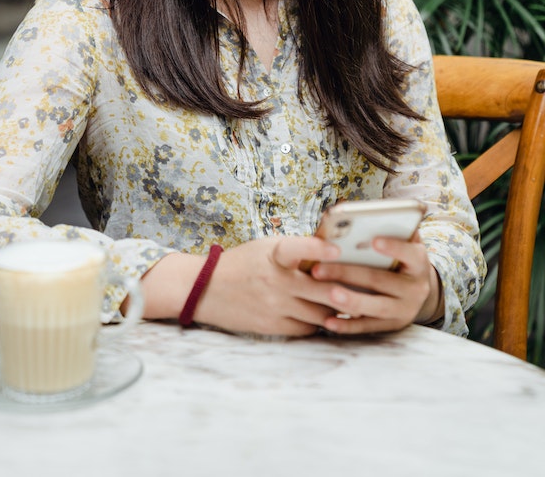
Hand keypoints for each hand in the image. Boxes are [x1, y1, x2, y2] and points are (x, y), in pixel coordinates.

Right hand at [194, 236, 344, 336]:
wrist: (206, 289)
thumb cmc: (244, 262)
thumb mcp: (266, 247)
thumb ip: (296, 250)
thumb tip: (333, 252)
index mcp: (273, 255)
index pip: (297, 248)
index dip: (318, 248)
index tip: (337, 248)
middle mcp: (275, 281)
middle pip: (322, 290)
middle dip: (347, 291)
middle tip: (368, 289)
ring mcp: (274, 306)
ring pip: (320, 313)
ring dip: (337, 309)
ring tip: (354, 305)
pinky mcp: (272, 326)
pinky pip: (306, 328)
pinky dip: (318, 322)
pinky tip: (327, 316)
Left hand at [308, 232, 443, 334]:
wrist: (416, 288)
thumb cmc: (399, 255)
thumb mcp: (402, 240)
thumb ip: (388, 227)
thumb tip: (355, 209)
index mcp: (418, 262)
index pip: (410, 253)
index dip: (394, 247)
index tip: (373, 241)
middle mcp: (416, 288)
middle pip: (381, 280)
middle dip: (348, 274)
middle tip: (318, 269)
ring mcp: (405, 310)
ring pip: (376, 307)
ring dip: (351, 301)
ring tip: (328, 294)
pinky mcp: (392, 326)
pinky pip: (369, 327)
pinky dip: (348, 325)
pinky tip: (329, 321)